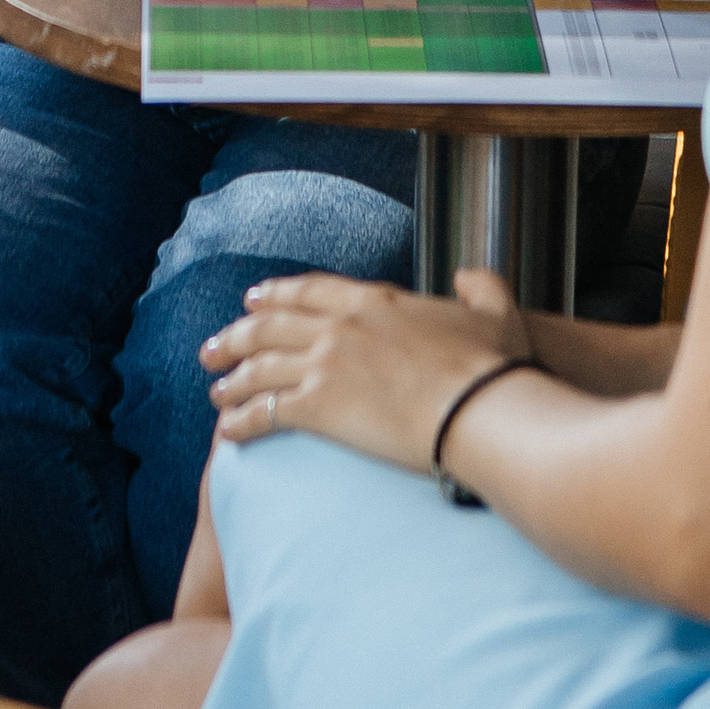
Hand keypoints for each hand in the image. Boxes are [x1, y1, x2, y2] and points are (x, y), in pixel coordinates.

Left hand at [201, 266, 533, 477]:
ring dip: (232, 378)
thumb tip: (469, 278)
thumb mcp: (495, 312)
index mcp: (374, 300)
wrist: (480, 408)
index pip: (310, 291)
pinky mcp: (319, 407)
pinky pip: (266, 411)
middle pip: (270, 326)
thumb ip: (480, 286)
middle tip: (214, 347)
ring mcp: (325, 364)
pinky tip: (227, 430)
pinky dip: (242, 419)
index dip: (277, 295)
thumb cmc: (493, 367)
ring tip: (215, 391)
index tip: (253, 301)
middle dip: (236, 336)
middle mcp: (340, 326)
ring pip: (260, 367)